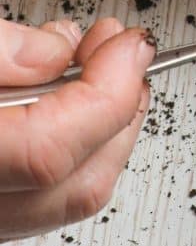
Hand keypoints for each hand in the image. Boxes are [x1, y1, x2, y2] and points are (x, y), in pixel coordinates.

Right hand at [0, 17, 152, 240]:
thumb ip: (0, 50)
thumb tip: (57, 51)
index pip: (50, 150)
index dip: (109, 90)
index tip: (132, 44)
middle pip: (78, 184)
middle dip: (120, 108)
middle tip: (121, 50)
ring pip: (71, 199)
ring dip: (104, 128)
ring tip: (91, 66)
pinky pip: (45, 200)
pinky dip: (75, 150)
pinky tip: (64, 102)